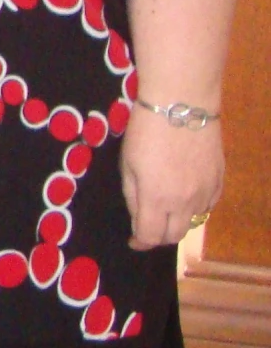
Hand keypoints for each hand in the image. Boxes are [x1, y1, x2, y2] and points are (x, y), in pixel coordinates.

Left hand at [123, 109, 223, 249]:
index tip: (133, 240)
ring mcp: (206, 192)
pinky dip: (195, 208)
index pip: (151, 236)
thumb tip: (138, 218)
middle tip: (148, 225)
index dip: (140, 242)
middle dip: (159, 236)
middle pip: (174, 236)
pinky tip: (185, 195)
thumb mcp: (127, 163)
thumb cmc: (146, 131)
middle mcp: (185, 202)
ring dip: (178, 220)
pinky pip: (208, 206)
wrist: (182, 105)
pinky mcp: (220, 180)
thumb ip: (133, 195)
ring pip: (193, 221)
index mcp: (157, 198)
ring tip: (165, 207)